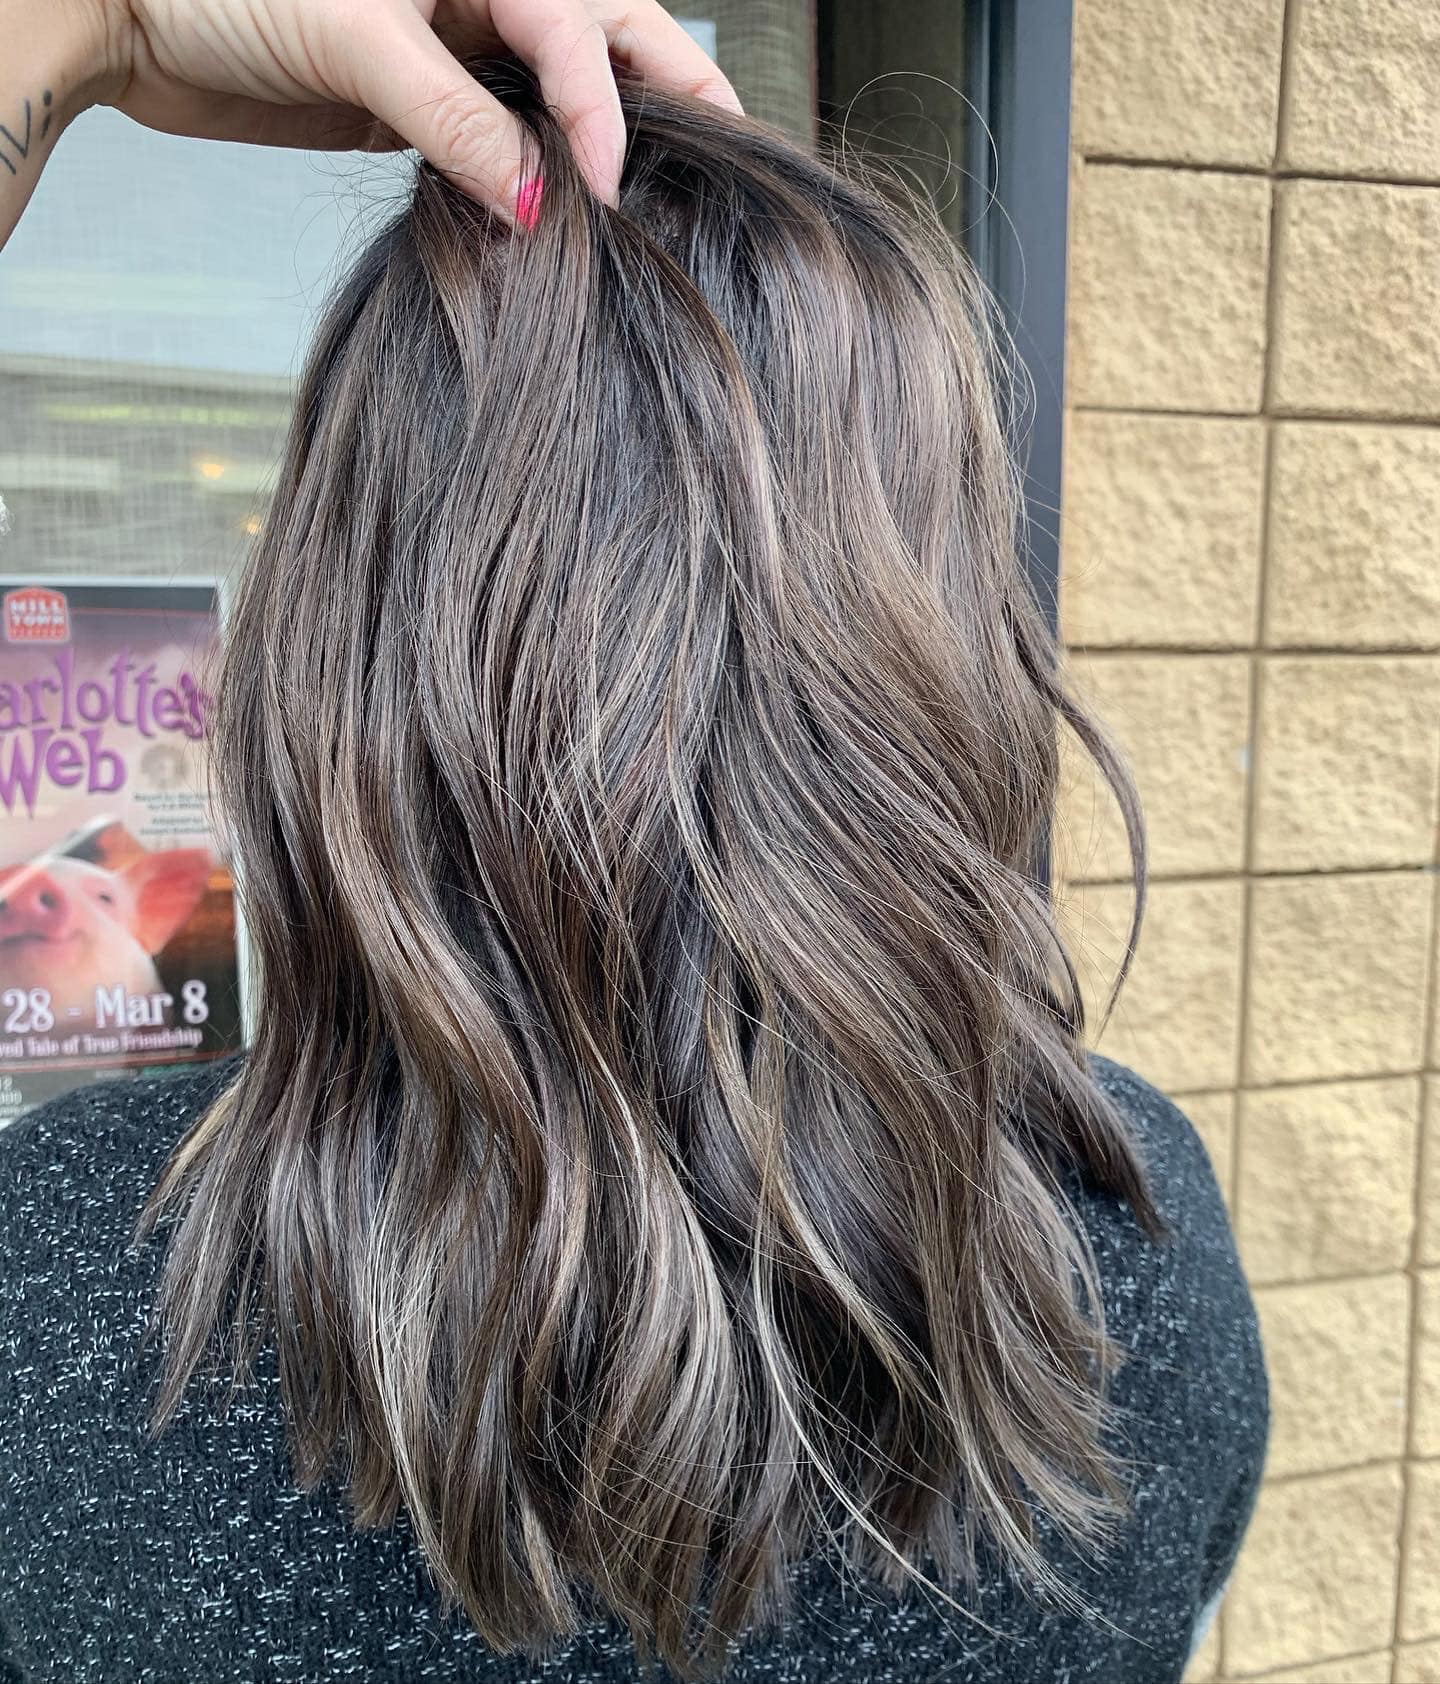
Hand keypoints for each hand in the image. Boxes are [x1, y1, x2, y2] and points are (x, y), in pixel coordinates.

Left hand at [84, 0, 740, 217]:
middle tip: (729, 152)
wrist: (134, 14)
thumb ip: (452, 118)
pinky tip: (558, 216)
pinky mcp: (425, 106)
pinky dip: (538, 178)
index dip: (603, 112)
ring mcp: (458, 49)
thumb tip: (533, 199)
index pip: (579, 32)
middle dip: (671, 89)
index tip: (608, 191)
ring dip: (610, 139)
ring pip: (564, 91)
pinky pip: (503, 142)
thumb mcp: (356, 38)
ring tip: (658, 196)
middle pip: (609, 35)